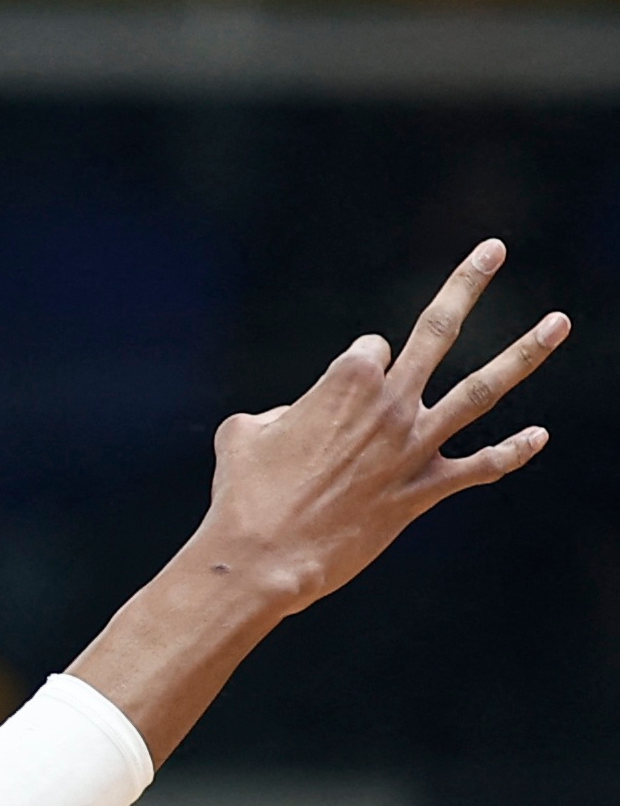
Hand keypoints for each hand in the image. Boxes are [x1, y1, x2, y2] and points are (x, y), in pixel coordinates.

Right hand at [197, 240, 566, 613]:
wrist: (263, 556)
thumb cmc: (244, 492)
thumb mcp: (243, 434)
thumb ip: (276, 413)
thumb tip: (292, 422)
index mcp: (346, 379)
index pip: (369, 351)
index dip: (350, 374)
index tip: (325, 414)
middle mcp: (390, 404)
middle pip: (438, 330)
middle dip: (468, 285)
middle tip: (494, 249)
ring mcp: (414, 446)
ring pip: (482, 391)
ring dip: (525, 353)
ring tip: (560, 322)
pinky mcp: (424, 491)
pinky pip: (480, 466)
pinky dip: (512, 452)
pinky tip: (540, 435)